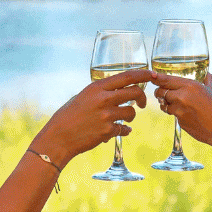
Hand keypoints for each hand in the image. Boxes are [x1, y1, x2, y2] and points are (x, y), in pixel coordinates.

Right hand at [36, 68, 150, 164]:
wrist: (58, 137)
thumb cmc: (68, 116)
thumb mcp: (82, 97)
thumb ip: (100, 93)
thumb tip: (118, 91)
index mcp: (97, 87)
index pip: (127, 76)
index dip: (143, 74)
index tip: (154, 74)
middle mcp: (103, 99)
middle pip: (135, 92)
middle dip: (142, 98)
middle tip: (142, 104)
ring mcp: (106, 115)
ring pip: (131, 112)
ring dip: (131, 116)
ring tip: (123, 120)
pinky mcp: (107, 131)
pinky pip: (124, 129)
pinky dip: (124, 130)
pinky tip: (120, 131)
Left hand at [150, 71, 211, 149]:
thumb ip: (209, 80)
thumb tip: (207, 74)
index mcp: (190, 86)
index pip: (167, 80)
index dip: (157, 78)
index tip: (152, 76)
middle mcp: (182, 97)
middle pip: (161, 92)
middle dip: (160, 92)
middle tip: (164, 93)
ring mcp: (179, 111)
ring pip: (164, 104)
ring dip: (167, 103)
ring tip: (176, 103)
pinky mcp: (179, 122)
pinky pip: (173, 115)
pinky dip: (176, 113)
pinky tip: (186, 114)